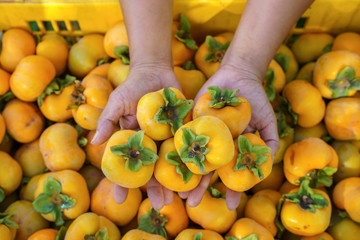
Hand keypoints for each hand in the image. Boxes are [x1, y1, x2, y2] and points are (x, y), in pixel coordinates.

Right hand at [92, 63, 179, 209]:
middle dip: (155, 188)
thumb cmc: (132, 86)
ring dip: (174, 181)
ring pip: (170, 164)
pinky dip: (192, 160)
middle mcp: (150, 144)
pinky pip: (188, 146)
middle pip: (152, 170)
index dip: (122, 183)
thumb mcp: (117, 102)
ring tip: (180, 198)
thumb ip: (107, 121)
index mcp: (133, 141)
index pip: (126, 166)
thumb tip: (93, 143)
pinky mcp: (184, 129)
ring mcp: (167, 138)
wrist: (155, 70)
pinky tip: (197, 175)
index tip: (120, 200)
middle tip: (159, 205)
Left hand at [188, 63, 279, 209]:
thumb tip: (268, 165)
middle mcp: (215, 145)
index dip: (232, 191)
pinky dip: (175, 150)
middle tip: (191, 204)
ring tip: (177, 192)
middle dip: (199, 188)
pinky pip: (182, 137)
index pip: (230, 174)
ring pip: (191, 158)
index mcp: (232, 149)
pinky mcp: (190, 121)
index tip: (231, 206)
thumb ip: (270, 141)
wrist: (238, 74)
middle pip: (206, 170)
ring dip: (184, 175)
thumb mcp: (267, 121)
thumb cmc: (255, 98)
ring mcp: (202, 134)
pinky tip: (169, 163)